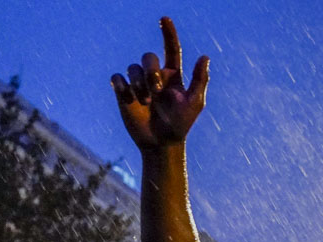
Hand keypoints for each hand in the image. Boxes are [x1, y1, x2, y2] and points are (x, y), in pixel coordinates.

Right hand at [111, 17, 209, 149]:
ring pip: (132, 67)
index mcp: (173, 75)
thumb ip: (200, 80)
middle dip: (151, 71)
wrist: (162, 143)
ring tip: (146, 102)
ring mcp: (138, 83)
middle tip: (156, 90)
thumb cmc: (181, 124)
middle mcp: (155, 75)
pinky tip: (129, 99)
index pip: (171, 49)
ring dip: (139, 84)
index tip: (165, 18)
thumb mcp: (194, 103)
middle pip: (148, 57)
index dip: (168, 33)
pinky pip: (117, 77)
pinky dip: (122, 86)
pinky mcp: (123, 91)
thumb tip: (205, 56)